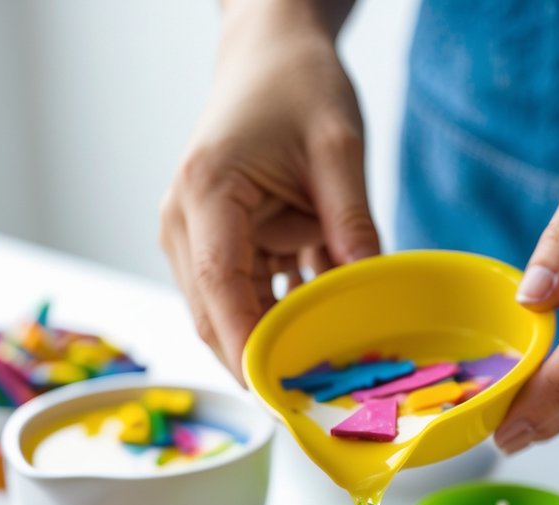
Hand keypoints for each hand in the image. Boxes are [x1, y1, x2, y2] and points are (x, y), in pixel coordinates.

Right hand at [160, 4, 378, 380]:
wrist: (270, 49)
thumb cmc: (296, 83)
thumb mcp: (338, 148)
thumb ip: (353, 223)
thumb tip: (372, 293)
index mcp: (208, 194)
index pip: (219, 289)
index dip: (248, 349)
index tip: (281, 395)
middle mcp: (186, 222)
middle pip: (215, 317)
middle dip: (262, 362)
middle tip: (318, 402)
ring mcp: (196, 238)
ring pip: (229, 316)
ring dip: (275, 344)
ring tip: (329, 374)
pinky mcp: (219, 246)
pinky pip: (248, 299)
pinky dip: (283, 319)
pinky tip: (325, 333)